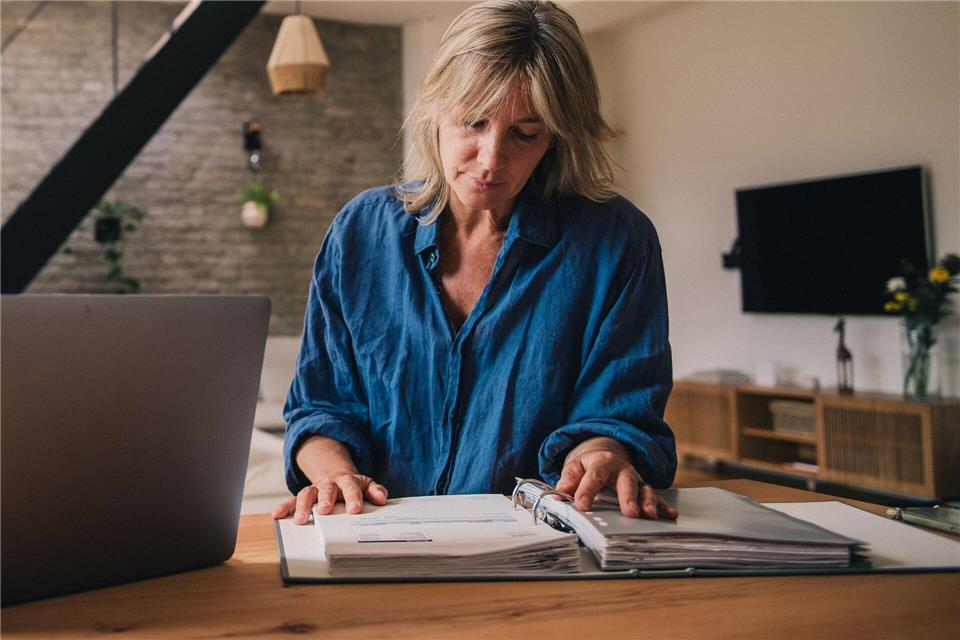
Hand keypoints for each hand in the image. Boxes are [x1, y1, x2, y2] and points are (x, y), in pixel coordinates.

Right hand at [271, 435, 388, 524]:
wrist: (335, 474)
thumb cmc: (352, 485)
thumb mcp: (366, 484)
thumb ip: (375, 490)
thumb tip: (382, 498)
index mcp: (347, 481)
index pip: (351, 488)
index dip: (353, 498)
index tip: (355, 509)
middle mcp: (329, 484)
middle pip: (326, 489)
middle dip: (325, 499)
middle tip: (325, 510)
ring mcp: (315, 489)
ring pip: (307, 494)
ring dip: (303, 506)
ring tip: (301, 520)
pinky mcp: (304, 496)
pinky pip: (292, 500)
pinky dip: (284, 507)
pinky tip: (277, 515)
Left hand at [555, 436, 677, 519]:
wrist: (605, 453)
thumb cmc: (588, 464)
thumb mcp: (574, 467)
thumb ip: (567, 481)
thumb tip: (558, 495)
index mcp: (601, 462)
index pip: (594, 476)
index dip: (587, 491)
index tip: (582, 505)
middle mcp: (622, 469)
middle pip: (626, 481)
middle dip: (627, 497)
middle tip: (629, 512)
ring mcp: (634, 479)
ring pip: (643, 489)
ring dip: (647, 502)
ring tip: (648, 515)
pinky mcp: (642, 489)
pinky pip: (655, 497)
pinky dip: (663, 506)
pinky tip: (670, 515)